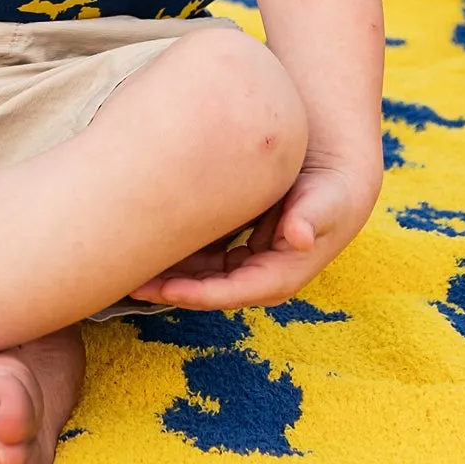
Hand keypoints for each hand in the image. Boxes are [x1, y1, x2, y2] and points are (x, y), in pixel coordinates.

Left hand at [129, 162, 373, 309]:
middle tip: (130, 283)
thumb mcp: (329, 199)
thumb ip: (314, 215)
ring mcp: (247, 258)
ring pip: (201, 273)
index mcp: (280, 274)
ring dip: (170, 273)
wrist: (335, 169)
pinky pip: (203, 253)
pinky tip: (150, 237)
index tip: (164, 289)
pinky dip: (179, 250)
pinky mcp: (238, 241)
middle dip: (171, 289)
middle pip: (209, 289)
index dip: (198, 294)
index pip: (232, 292)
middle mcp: (260, 273)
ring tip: (128, 265)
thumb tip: (299, 235)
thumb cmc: (333, 187)